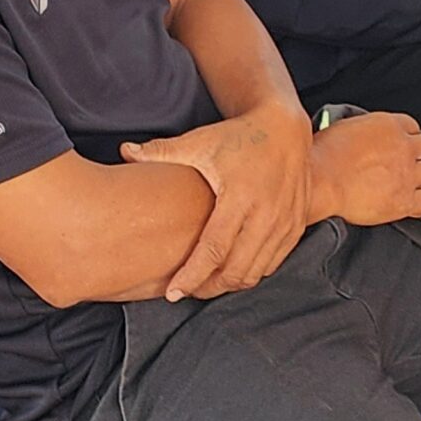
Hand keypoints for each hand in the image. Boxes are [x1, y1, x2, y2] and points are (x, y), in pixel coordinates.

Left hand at [121, 104, 312, 299]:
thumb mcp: (201, 141)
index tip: (172, 292)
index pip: (214, 250)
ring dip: (228, 285)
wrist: (286, 128)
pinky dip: (251, 274)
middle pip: (235, 270)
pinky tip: (231, 271)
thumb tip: (125, 151)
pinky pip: (272, 264)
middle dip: (207, 288)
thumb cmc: (239, 136)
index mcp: (240, 196)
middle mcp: (267, 214)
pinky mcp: (295, 227)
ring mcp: (285, 223)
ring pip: (255, 273)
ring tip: (205, 284)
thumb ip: (162, 151)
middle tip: (185, 291)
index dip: (191, 276)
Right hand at [307, 111, 420, 226]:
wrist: (320, 180)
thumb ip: (366, 130)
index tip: (403, 147)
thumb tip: (367, 138)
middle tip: (420, 165)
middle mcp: (403, 146)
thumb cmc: (323, 154)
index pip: (413, 126)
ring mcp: (406, 174)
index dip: (409, 138)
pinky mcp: (404, 201)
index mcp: (388, 125)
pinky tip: (414, 204)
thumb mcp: (347, 127)